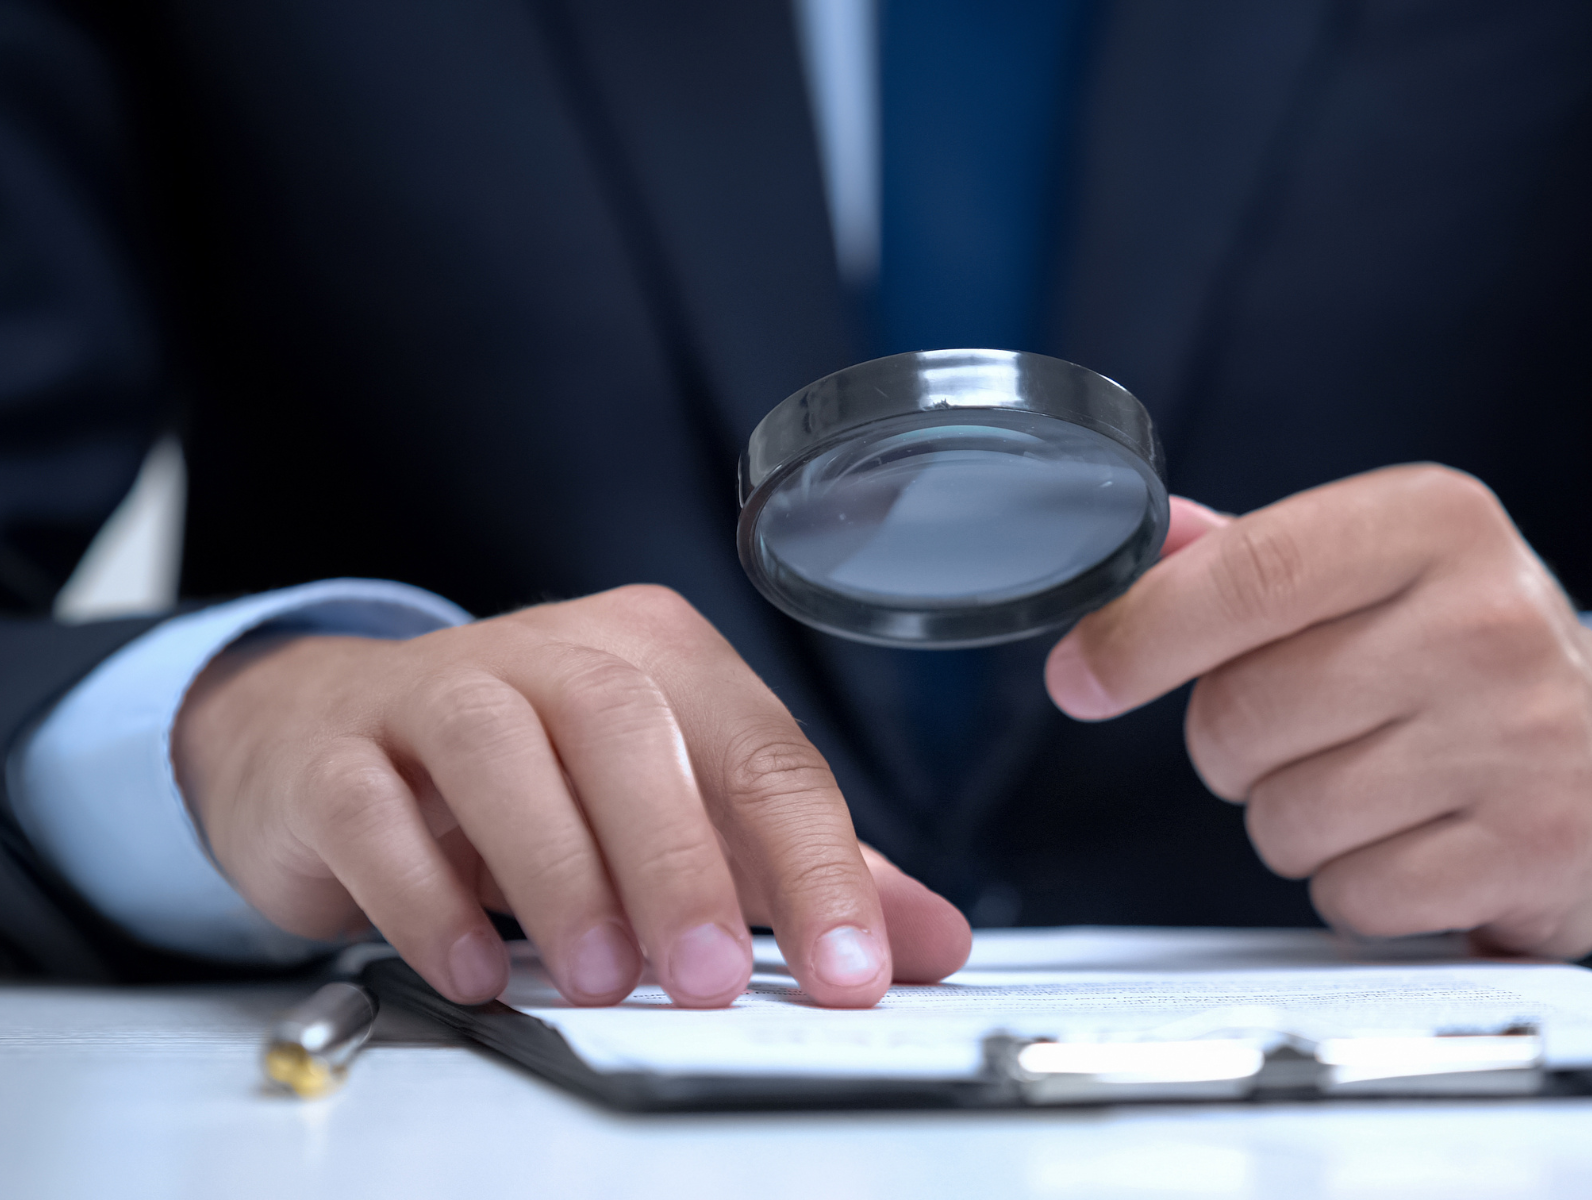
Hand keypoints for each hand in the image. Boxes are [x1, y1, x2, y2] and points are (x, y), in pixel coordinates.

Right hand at [174, 586, 970, 1007]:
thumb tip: (926, 942)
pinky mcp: (339, 749)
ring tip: (599, 977)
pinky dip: (425, 891)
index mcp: (662, 656)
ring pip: (500, 749)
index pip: (763, 752)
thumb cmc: (537, 772)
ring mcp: (436, 688)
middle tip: (712, 980)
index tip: (851, 970)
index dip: (816, 866)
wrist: (334, 735)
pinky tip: (472, 967)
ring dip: (558, 871)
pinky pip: (376, 809)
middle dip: (681, 864)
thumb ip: (797, 874)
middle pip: (631, 730)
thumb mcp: (683, 812)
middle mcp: (556, 651)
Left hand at [1045, 465, 1591, 956]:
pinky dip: (1354, 886)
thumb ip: (1239, 559)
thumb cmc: (1459, 657)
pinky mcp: (1537, 845)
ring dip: (1292, 819)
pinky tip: (1413, 840)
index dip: (1138, 638)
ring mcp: (1524, 735)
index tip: (1083, 678)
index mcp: (1434, 521)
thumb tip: (1120, 552)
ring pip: (1284, 816)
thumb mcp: (1367, 570)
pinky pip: (1351, 894)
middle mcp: (1490, 616)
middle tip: (1304, 732)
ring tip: (1370, 784)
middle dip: (1233, 744)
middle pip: (1242, 713)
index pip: (1243, 575)